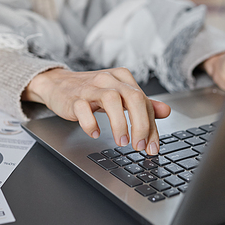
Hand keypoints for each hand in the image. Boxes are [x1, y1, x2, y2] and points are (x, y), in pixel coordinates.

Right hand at [22, 68, 170, 154]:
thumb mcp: (119, 95)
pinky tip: (96, 133)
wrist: (58, 84)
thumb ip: (142, 103)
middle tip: (140, 146)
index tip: (152, 146)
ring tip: (122, 142)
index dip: (151, 126)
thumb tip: (165, 111)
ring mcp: (90, 88)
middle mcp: (108, 80)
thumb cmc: (91, 91)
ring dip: (119, 124)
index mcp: (123, 78)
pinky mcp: (74, 98)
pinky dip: (91, 124)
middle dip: (140, 125)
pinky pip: (83, 109)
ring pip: (111, 100)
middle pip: (133, 97)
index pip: (144, 101)